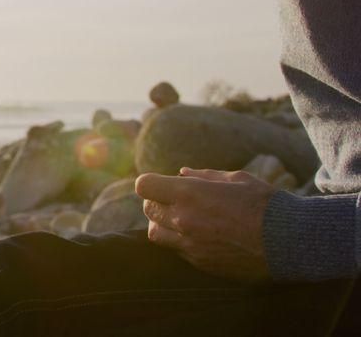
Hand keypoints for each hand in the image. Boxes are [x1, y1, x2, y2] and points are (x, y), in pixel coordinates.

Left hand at [135, 167, 275, 281]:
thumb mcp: (237, 179)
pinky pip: (176, 250)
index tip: (161, 184)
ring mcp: (189, 244)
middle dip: (157, 201)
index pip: (144, 186)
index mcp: (189, 194)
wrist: (290, 242)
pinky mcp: (200, 262)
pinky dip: (180, 242)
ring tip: (181, 220)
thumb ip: (204, 176)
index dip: (151, 183)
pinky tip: (199, 236)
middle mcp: (183, 219)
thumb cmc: (265, 204)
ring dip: (162, 224)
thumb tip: (181, 173)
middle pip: (148, 209)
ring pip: (155, 234)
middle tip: (175, 200)